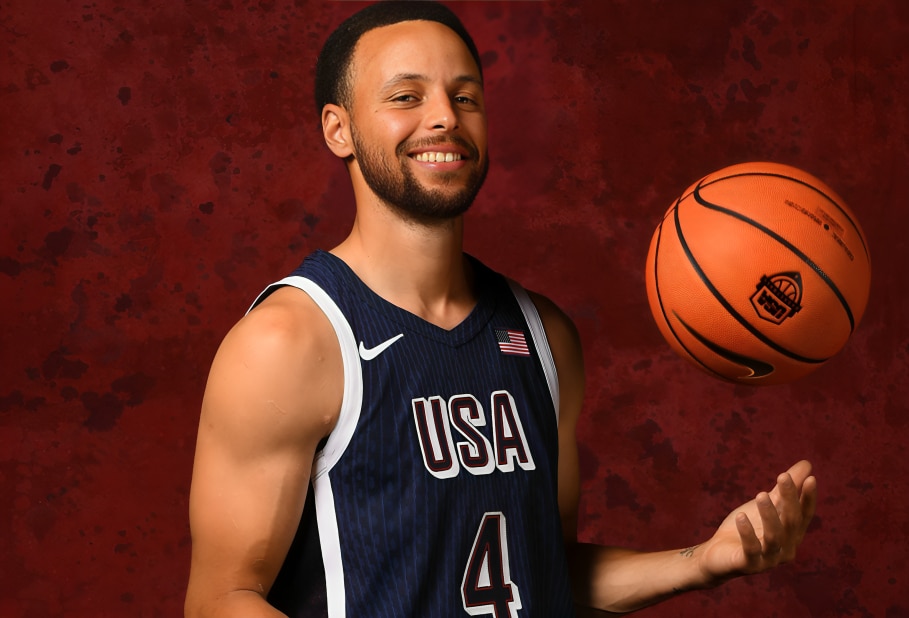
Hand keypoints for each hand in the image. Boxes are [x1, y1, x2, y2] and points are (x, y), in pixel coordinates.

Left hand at [697, 460, 816, 583]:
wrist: (719, 553)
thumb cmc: (747, 527)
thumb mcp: (766, 504)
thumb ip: (784, 489)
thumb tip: (806, 465)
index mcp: (792, 535)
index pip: (804, 515)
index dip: (808, 498)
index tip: (811, 478)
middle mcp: (786, 549)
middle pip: (791, 522)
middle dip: (789, 499)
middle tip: (783, 476)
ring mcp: (769, 559)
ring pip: (774, 537)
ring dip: (769, 514)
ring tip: (761, 494)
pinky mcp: (749, 565)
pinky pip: (751, 549)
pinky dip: (748, 533)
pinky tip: (741, 517)